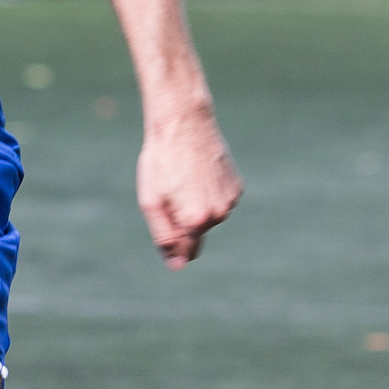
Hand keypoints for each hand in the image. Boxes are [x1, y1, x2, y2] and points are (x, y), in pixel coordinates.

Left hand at [137, 107, 241, 269]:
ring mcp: (231, 200)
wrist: (184, 122)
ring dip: (194, 204)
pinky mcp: (236, 186)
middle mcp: (219, 214)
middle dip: (181, 220)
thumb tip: (177, 265)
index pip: (186, 251)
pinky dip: (207, 192)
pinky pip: (218, 200)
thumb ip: (164, 237)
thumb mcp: (151, 202)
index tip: (165, 219)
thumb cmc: (161, 161)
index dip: (171, 241)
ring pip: (208, 216)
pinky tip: (198, 172)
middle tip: (169, 190)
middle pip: (196, 233)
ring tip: (183, 177)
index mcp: (196, 220)